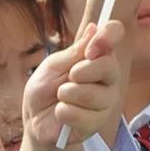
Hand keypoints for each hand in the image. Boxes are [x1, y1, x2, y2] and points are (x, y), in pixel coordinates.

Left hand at [22, 21, 124, 146]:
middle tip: (68, 78)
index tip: (90, 50)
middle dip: (81, 72)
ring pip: (95, 95)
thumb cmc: (44, 89)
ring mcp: (106, 101)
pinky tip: (61, 113)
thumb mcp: (53, 65)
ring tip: (60, 97)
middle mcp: (108, 77)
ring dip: (68, 95)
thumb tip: (94, 28)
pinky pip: (85, 116)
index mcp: (97, 56)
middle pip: (109, 66)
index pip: (115, 34)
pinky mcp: (98, 122)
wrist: (34, 119)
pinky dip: (65, 113)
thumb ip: (75, 52)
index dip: (107, 36)